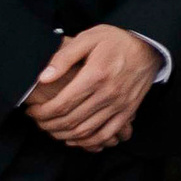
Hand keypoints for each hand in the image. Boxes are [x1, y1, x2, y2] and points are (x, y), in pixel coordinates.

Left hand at [24, 23, 157, 149]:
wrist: (148, 47)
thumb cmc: (115, 41)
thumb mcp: (88, 38)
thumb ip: (64, 57)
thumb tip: (43, 77)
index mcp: (95, 75)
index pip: (62, 104)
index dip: (42, 112)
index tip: (31, 111)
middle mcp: (108, 94)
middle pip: (71, 121)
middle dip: (48, 125)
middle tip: (37, 121)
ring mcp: (119, 105)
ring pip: (86, 131)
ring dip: (63, 135)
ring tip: (50, 129)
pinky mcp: (128, 112)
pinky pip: (105, 135)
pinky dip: (87, 142)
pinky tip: (74, 139)